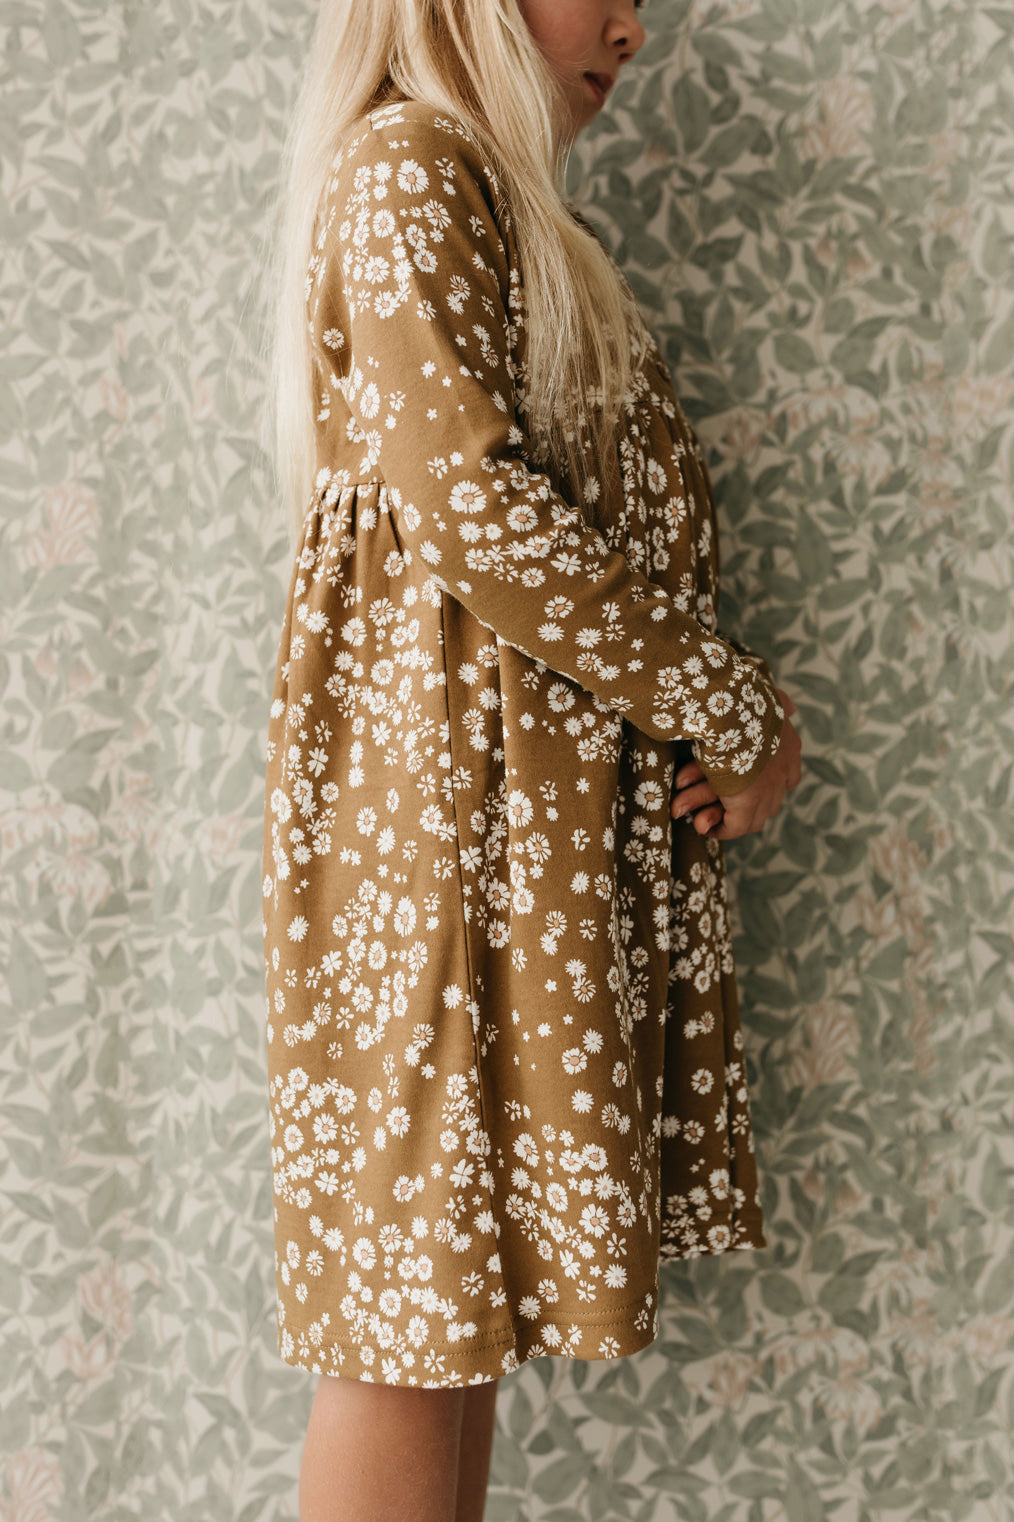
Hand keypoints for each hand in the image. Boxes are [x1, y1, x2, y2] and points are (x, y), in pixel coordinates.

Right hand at [710, 689, 800, 839]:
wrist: (729, 710)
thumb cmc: (740, 698)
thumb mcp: (767, 694)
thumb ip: (780, 702)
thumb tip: (792, 706)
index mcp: (789, 746)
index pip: (788, 777)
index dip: (769, 784)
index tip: (747, 784)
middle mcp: (783, 772)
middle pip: (770, 801)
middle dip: (744, 805)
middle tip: (718, 804)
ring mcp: (768, 791)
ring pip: (753, 817)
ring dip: (728, 818)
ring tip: (706, 817)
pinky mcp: (747, 805)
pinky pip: (735, 827)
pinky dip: (720, 829)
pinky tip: (704, 826)